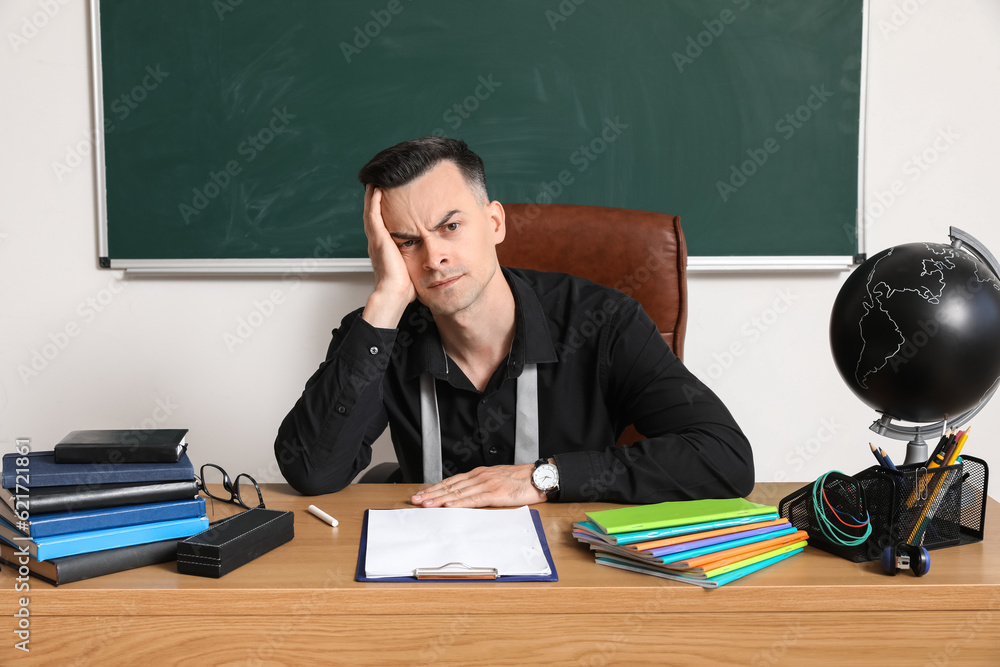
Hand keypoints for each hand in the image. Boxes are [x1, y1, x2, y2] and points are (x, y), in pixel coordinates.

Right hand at [361, 185, 415, 327]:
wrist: (395, 294)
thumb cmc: (404, 287)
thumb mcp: (412, 268)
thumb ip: (417, 260)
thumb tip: (432, 261)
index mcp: (383, 248)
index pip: (381, 224)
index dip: (382, 211)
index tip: (386, 199)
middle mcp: (376, 242)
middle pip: (373, 214)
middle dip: (374, 199)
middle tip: (377, 183)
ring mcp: (375, 239)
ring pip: (370, 211)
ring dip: (371, 195)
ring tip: (375, 181)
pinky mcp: (378, 238)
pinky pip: (373, 215)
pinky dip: (373, 201)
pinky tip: (376, 189)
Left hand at [410, 464, 546, 507]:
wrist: (539, 477)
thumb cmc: (521, 481)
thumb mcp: (497, 480)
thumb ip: (482, 487)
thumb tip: (468, 496)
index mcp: (479, 474)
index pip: (452, 482)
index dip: (435, 488)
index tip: (422, 495)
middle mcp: (480, 477)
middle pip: (451, 487)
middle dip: (431, 494)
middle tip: (415, 500)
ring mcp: (487, 484)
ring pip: (458, 493)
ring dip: (440, 499)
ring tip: (425, 504)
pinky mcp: (495, 494)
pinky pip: (473, 499)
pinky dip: (459, 503)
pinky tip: (448, 505)